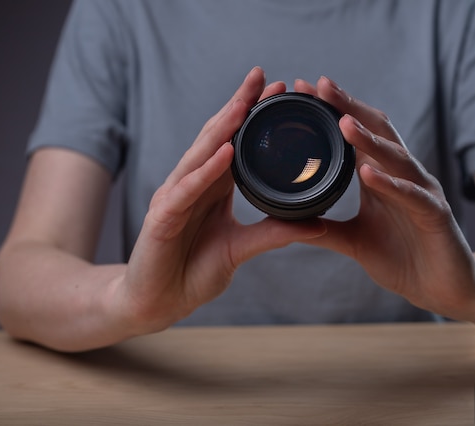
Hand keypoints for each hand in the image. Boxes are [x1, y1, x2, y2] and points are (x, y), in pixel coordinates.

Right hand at [112, 67, 325, 334]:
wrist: (157, 303)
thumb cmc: (193, 271)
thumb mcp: (240, 247)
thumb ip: (273, 232)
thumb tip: (317, 223)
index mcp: (211, 187)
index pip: (233, 142)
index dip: (252, 116)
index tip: (280, 91)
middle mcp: (192, 184)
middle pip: (216, 138)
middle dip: (238, 106)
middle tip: (264, 77)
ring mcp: (175, 198)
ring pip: (200, 156)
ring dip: (223, 128)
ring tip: (245, 103)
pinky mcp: (162, 219)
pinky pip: (186, 190)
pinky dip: (206, 170)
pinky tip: (225, 152)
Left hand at [295, 77, 474, 322]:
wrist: (441, 290)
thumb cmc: (402, 259)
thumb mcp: (354, 241)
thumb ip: (325, 228)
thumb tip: (290, 220)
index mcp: (382, 178)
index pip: (357, 135)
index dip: (335, 111)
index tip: (304, 90)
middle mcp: (402, 177)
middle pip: (377, 133)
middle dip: (349, 108)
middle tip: (321, 86)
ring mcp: (421, 193)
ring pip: (396, 158)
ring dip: (369, 140)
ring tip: (343, 122)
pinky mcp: (436, 216)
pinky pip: (413, 196)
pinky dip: (390, 184)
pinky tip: (369, 174)